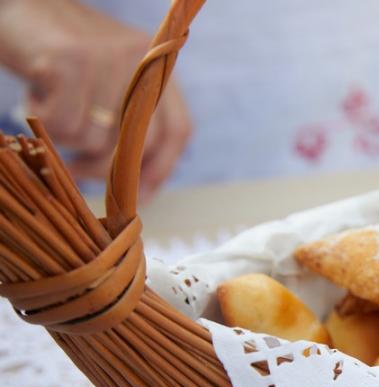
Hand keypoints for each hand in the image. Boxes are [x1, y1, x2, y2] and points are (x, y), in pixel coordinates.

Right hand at [0, 0, 191, 197]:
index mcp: (156, 68)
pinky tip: (35, 101)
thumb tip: (141, 186)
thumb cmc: (61, 53)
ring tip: (51, 113)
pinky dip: (45, 123)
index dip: (162, 168)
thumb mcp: (108, 81)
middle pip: (138, 144)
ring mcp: (107, 58)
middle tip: (78, 166)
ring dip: (66, 139)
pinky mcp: (70, 59)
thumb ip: (128, 119)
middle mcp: (140, 61)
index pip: (178, 130)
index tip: (142, 194)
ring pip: (95, 139)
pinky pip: (65, 123)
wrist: (18, 4)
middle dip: (105, 169)